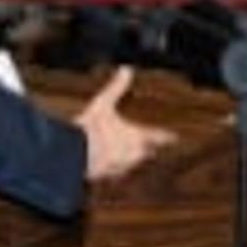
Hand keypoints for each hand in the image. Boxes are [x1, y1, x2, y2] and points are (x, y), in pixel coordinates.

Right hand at [76, 66, 166, 182]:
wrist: (73, 156)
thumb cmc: (91, 130)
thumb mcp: (103, 103)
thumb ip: (116, 87)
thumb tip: (126, 69)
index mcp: (136, 137)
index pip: (157, 136)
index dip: (166, 136)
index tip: (174, 137)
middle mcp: (132, 155)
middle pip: (146, 153)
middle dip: (148, 149)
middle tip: (153, 148)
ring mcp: (120, 168)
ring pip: (131, 165)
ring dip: (131, 159)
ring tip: (128, 155)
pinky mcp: (106, 177)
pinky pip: (115, 173)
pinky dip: (114, 168)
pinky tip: (108, 166)